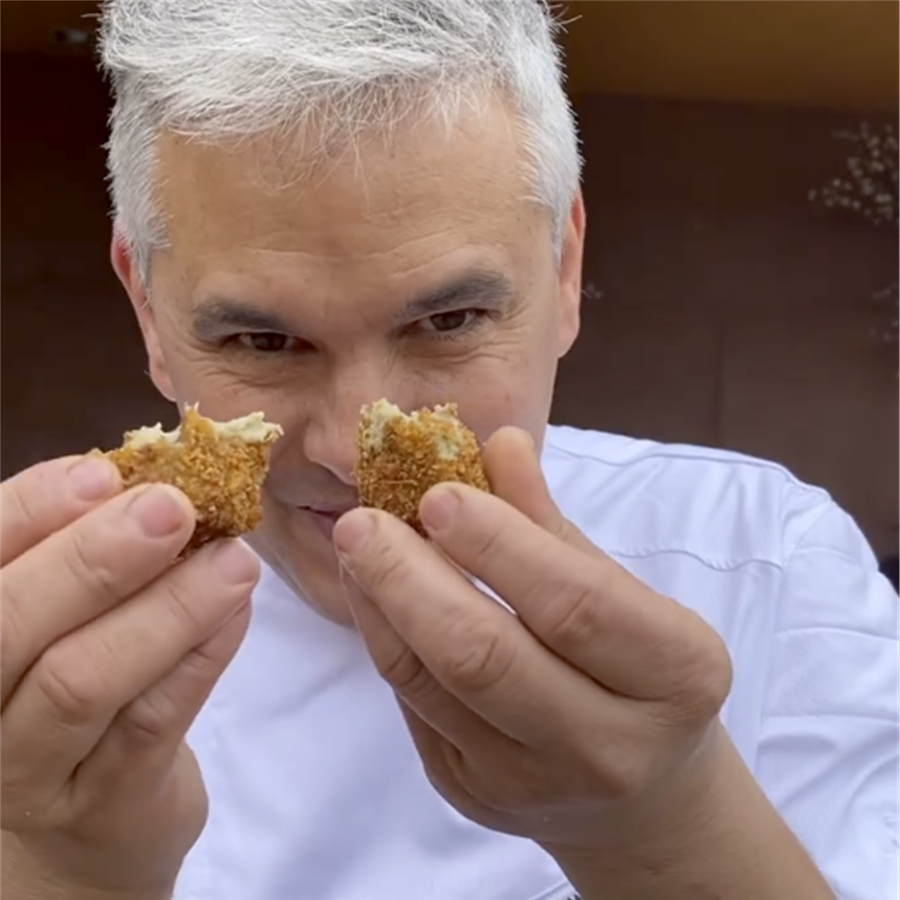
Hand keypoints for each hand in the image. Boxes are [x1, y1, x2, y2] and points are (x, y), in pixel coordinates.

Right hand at [0, 456, 258, 895]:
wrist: (86, 823)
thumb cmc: (69, 685)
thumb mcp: (63, 615)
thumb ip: (85, 551)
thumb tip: (149, 481)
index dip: (30, 510)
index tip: (103, 473)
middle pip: (8, 627)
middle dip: (92, 559)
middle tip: (173, 508)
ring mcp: (23, 769)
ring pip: (82, 681)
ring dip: (166, 609)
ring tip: (232, 561)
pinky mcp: (101, 805)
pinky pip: (150, 722)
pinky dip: (198, 656)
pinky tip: (236, 611)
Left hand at [333, 428, 733, 853]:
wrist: (644, 796)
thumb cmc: (641, 669)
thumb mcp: (623, 591)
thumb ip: (553, 523)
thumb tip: (500, 442)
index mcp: (676, 675)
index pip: (577, 604)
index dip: (502, 545)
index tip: (440, 494)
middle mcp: (607, 745)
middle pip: (487, 658)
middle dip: (412, 579)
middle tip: (363, 520)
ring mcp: (531, 783)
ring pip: (433, 684)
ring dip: (382, 604)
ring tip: (356, 543)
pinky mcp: (472, 794)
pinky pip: (414, 706)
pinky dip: (386, 639)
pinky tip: (371, 591)